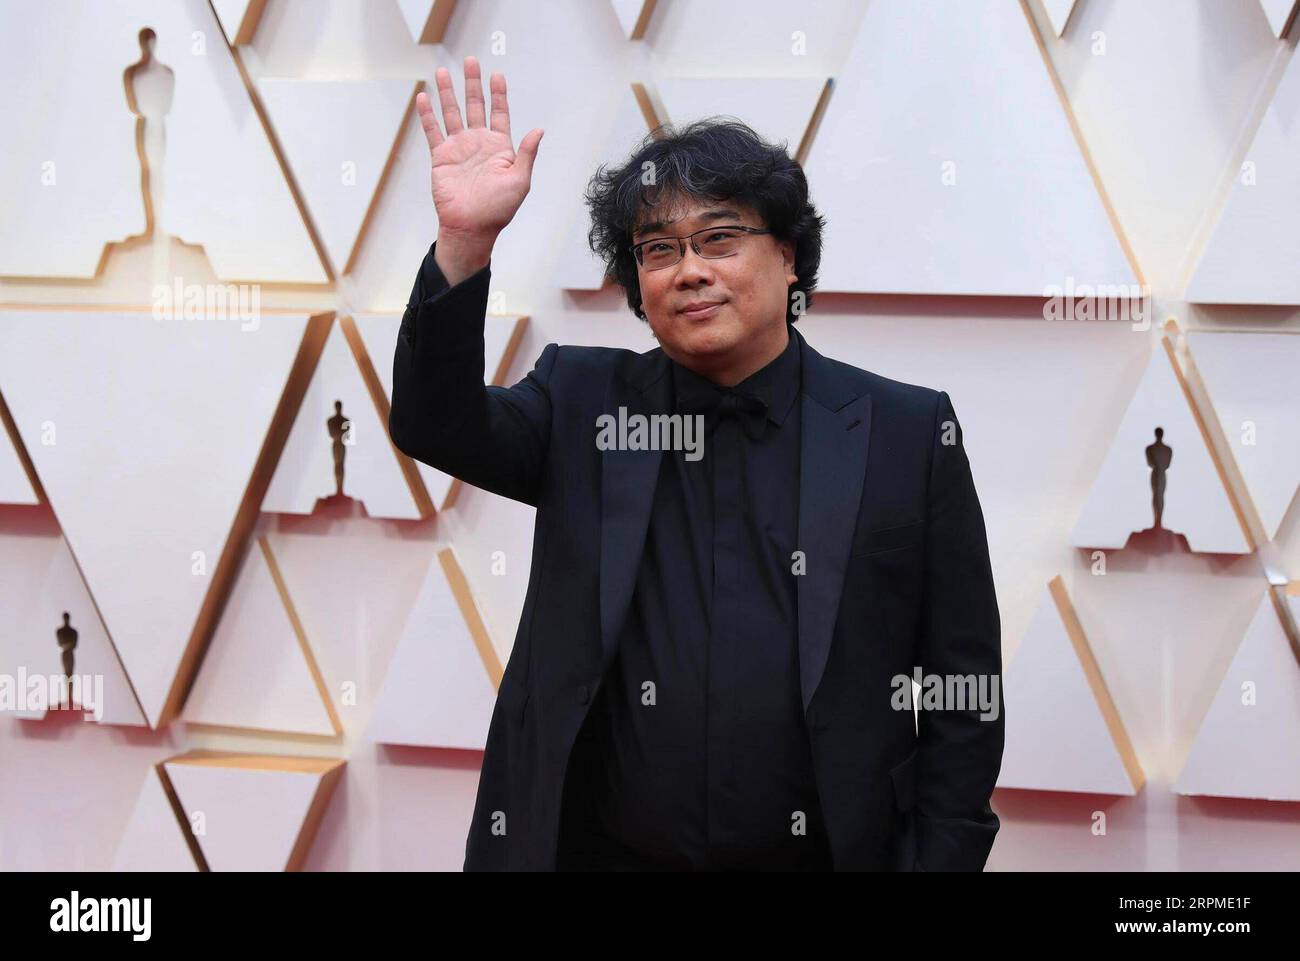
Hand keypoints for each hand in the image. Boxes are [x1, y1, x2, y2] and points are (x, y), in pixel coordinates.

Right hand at [417, 56, 542, 280]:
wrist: (471, 226)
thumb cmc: (498, 209)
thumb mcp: (520, 180)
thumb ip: (526, 153)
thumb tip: (539, 129)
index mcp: (500, 147)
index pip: (499, 113)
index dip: (498, 94)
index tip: (497, 75)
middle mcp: (479, 143)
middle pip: (475, 106)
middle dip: (473, 84)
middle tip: (470, 61)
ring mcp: (459, 149)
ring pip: (452, 113)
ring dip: (448, 93)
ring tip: (443, 72)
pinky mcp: (441, 157)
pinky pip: (433, 131)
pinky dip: (427, 116)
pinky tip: (424, 98)